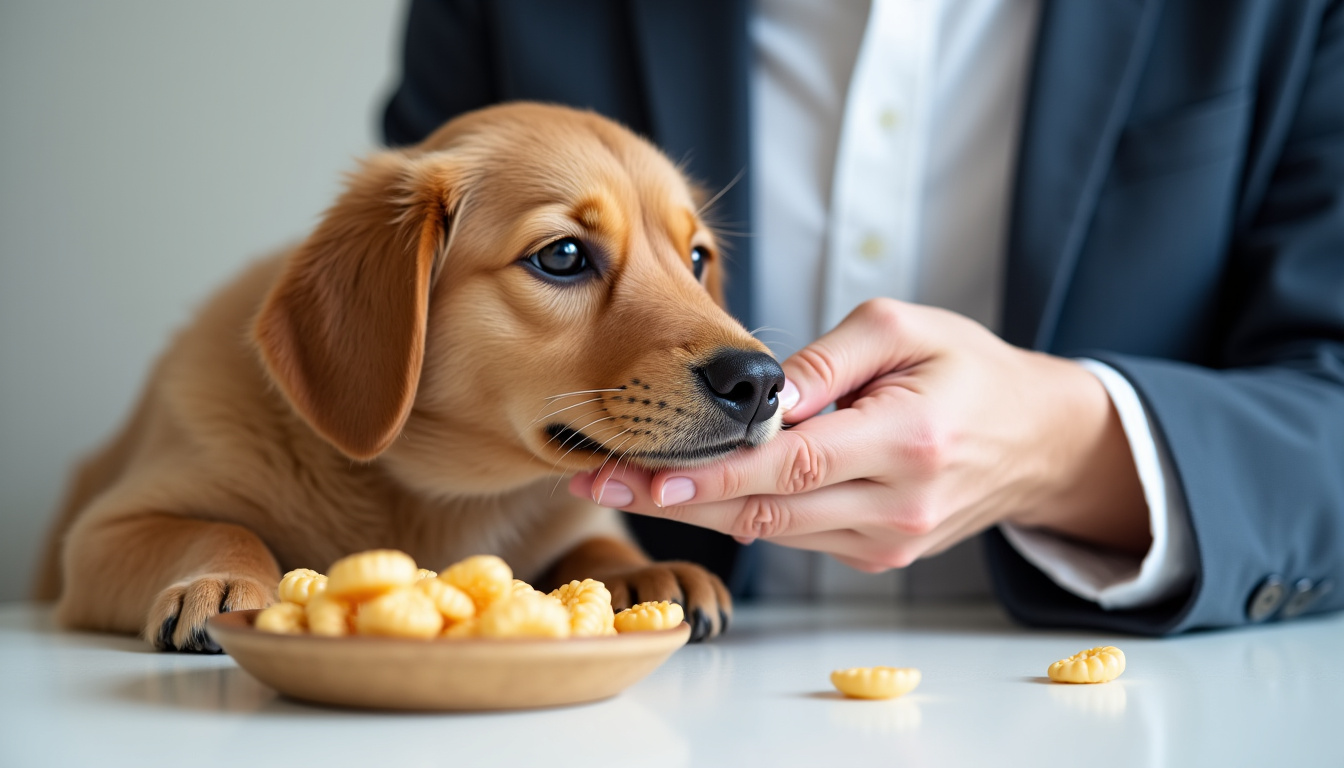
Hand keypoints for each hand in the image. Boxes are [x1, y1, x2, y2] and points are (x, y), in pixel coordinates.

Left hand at [570, 298, 1149, 572]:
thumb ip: (827, 359)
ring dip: (695, 509)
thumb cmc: (968, 368)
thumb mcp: (906, 328)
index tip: (640, 471)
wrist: (1036, 439)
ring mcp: (888, 541)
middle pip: (764, 509)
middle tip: (597, 480)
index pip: (790, 463)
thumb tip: (753, 392)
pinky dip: (740, 513)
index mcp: (909, 438)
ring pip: (770, 530)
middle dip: (674, 497)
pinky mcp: (879, 555)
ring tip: (622, 482)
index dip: (710, 472)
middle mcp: (897, 504)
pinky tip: (687, 490)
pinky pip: (794, 535)